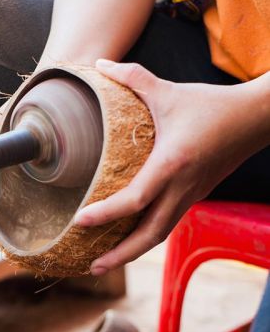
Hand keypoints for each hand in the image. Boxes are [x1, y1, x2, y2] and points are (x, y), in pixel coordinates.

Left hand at [75, 59, 269, 275]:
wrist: (255, 118)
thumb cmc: (210, 105)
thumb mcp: (168, 90)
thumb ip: (131, 76)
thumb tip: (99, 64)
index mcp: (172, 164)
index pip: (133, 200)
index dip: (105, 214)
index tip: (79, 222)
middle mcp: (182, 188)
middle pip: (149, 235)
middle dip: (120, 255)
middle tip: (90, 267)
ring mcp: (191, 195)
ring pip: (161, 234)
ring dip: (133, 250)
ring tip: (105, 260)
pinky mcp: (196, 195)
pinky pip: (168, 222)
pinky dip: (147, 235)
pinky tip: (131, 234)